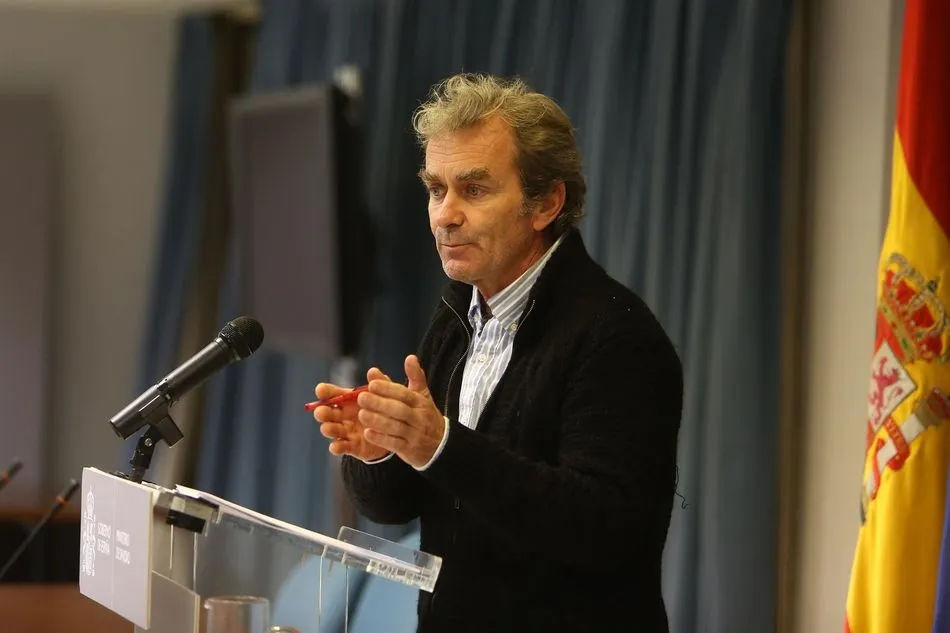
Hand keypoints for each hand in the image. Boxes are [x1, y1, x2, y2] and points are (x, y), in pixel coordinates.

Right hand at [313, 367, 391, 461]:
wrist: (397, 432)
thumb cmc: (387, 408)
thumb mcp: (386, 395)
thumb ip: (380, 383)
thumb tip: (373, 371)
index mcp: (348, 400)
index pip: (332, 393)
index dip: (325, 391)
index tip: (321, 390)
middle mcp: (343, 415)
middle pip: (327, 412)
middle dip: (322, 412)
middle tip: (320, 412)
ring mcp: (346, 431)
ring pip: (331, 430)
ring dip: (328, 429)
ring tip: (326, 428)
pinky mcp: (351, 446)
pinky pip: (341, 447)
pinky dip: (337, 447)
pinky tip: (336, 446)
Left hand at [356, 354, 445, 468]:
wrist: (441, 445)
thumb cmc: (426, 416)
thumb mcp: (423, 395)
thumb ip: (414, 376)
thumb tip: (410, 357)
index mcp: (421, 403)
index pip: (405, 394)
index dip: (389, 389)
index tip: (372, 383)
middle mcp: (419, 418)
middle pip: (399, 410)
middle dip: (380, 404)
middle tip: (361, 397)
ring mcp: (415, 435)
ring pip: (395, 427)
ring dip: (377, 421)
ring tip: (361, 414)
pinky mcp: (409, 450)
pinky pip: (394, 444)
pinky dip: (380, 439)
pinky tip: (367, 433)